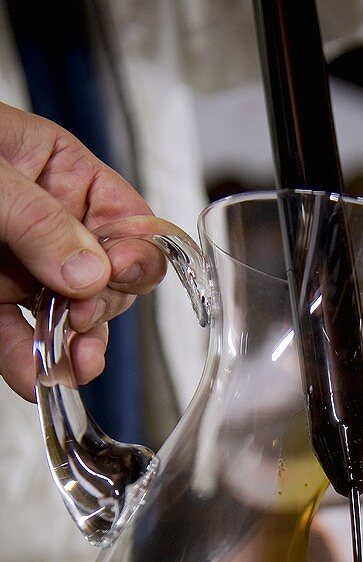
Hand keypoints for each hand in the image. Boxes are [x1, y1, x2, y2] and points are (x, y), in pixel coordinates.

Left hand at [0, 101, 166, 400]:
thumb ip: (38, 221)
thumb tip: (90, 271)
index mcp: (57, 171)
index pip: (126, 218)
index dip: (133, 251)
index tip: (116, 273)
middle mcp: (47, 223)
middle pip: (106, 277)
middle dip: (100, 305)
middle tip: (81, 315)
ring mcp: (19, 267)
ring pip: (67, 318)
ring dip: (72, 347)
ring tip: (69, 365)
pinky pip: (19, 338)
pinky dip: (29, 363)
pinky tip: (36, 378)